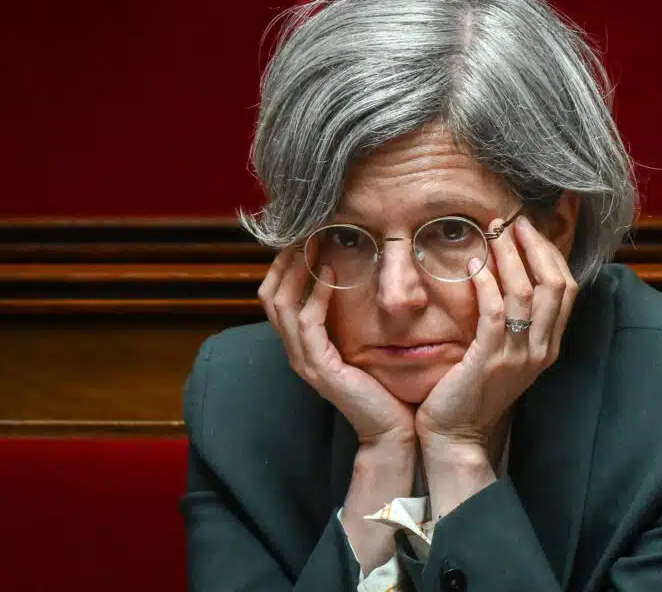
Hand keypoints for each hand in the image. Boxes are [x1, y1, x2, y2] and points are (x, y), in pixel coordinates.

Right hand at [259, 247, 415, 446]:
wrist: (392, 428)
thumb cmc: (382, 386)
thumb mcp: (359, 345)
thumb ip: (350, 319)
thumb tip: (354, 279)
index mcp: (303, 345)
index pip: (276, 297)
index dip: (284, 265)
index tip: (303, 236)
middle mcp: (297, 351)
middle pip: (269, 296)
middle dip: (284, 261)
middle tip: (303, 232)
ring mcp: (304, 361)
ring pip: (282, 305)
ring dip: (296, 270)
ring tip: (312, 244)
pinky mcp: (320, 368)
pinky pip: (309, 323)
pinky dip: (316, 294)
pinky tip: (330, 273)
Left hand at [415, 214, 578, 457]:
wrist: (456, 437)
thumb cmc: (472, 391)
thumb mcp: (503, 354)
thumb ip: (512, 321)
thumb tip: (505, 276)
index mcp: (548, 346)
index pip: (566, 289)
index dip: (552, 253)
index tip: (530, 228)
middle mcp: (541, 349)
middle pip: (556, 284)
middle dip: (536, 246)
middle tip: (513, 222)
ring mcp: (519, 356)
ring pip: (527, 293)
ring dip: (511, 256)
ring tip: (494, 232)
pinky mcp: (491, 360)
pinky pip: (495, 313)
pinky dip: (487, 284)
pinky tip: (475, 265)